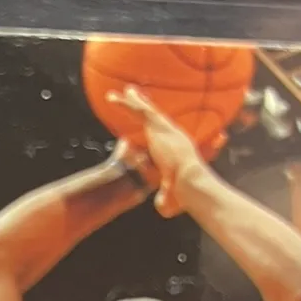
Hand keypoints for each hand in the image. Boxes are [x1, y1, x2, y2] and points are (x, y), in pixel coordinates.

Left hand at [110, 89, 221, 216]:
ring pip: (147, 110)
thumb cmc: (183, 191)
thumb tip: (161, 209)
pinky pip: (139, 110)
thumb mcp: (171, 195)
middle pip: (155, 117)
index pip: (162, 134)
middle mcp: (172, 135)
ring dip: (134, 101)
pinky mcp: (157, 125)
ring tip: (125, 92)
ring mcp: (165, 128)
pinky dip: (126, 103)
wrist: (188, 182)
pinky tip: (113, 98)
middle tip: (136, 95)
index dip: (154, 126)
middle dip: (145, 106)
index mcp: (174, 148)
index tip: (148, 121)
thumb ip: (165, 198)